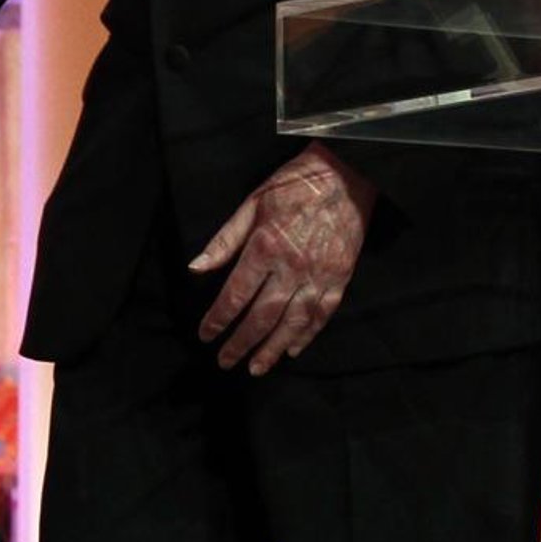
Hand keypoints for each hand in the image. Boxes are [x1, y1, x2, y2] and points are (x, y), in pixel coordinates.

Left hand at [189, 142, 375, 374]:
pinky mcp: (341, 276)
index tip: (205, 335)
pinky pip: (323, 313)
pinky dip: (308, 334)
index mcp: (265, 247)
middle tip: (225, 362)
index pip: (235, 295)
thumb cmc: (293, 185)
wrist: (345, 173)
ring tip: (256, 368)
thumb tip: (195, 268)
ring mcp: (319, 274)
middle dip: (241, 343)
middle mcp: (291, 266)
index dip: (218, 319)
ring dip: (273, 348)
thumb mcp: (251, 204)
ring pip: (293, 322)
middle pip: (262, 316)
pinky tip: (293, 349)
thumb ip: (224, 241)